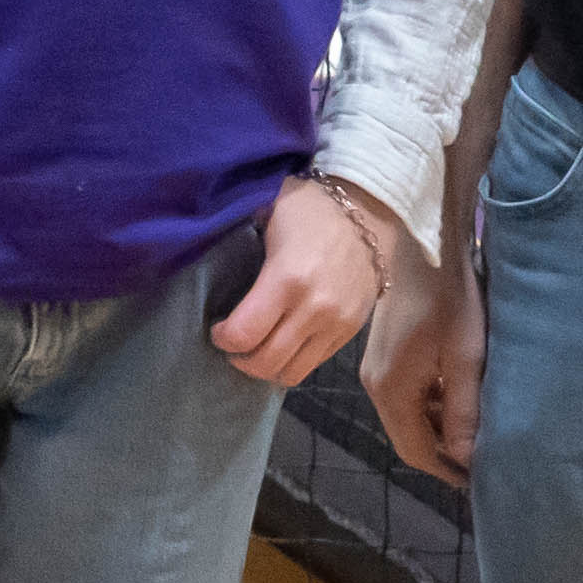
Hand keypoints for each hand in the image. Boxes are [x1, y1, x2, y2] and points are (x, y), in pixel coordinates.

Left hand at [217, 175, 397, 389]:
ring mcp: (336, 324)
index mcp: (287, 280)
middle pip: (266, 363)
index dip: (223, 339)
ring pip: (292, 372)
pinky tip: (283, 342)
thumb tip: (211, 267)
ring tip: (257, 348)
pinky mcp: (351, 331)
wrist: (371, 211)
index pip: (244, 335)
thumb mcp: (268, 219)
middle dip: (240, 360)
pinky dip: (294, 360)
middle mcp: (314, 309)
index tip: (218, 329)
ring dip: (267, 367)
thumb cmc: (311, 209)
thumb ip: (241, 248)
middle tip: (233, 343)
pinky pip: (315, 363)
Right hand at [363, 241, 484, 483]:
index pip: (415, 451)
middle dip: (444, 451)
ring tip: (478, 426)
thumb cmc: (449, 301)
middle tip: (485, 455)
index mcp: (392, 391)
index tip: (480, 480)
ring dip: (438, 427)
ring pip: (407, 416)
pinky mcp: (383, 355)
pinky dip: (430, 405)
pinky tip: (457, 395)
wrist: (421, 247)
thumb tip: (468, 459)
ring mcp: (375, 369)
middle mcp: (375, 386)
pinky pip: (405, 395)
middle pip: (408, 436)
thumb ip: (465, 411)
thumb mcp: (466, 357)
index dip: (447, 471)